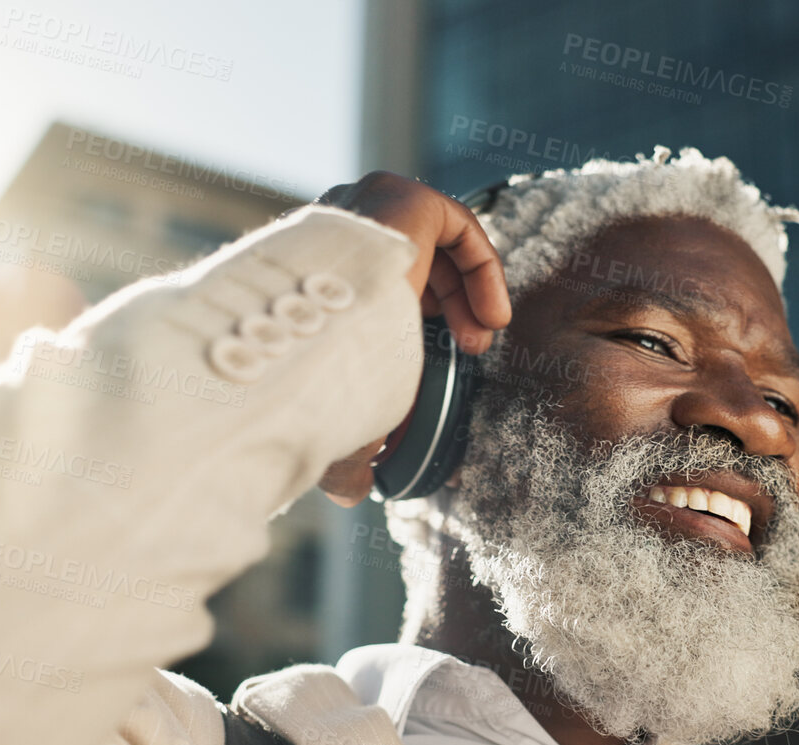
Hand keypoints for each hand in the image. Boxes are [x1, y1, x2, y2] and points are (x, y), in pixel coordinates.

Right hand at [314, 172, 509, 504]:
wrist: (306, 337)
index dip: (418, 318)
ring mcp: (366, 209)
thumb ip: (344, 447)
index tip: (443, 360)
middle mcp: (335, 236)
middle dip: (448, 306)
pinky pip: (456, 223)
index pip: (374, 283)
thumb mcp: (333, 414)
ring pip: (434, 241)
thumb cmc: (307, 382)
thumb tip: (350, 492)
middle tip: (470, 350)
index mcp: (314, 277)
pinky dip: (484, 267)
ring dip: (468, 291)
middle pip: (410, 259)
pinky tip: (491, 315)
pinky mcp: (401, 197)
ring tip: (483, 339)